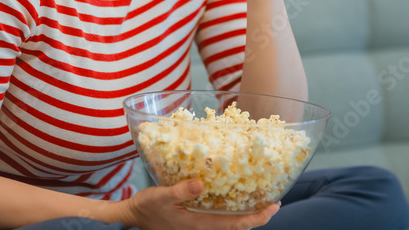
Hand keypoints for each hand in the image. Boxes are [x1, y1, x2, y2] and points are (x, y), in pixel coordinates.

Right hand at [121, 179, 279, 229]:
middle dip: (258, 216)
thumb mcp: (161, 196)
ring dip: (247, 214)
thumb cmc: (147, 207)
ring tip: (260, 198)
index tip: (274, 207)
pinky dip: (233, 210)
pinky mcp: (195, 221)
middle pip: (238, 226)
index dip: (257, 218)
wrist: (133, 217)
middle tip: (275, 201)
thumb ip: (181, 190)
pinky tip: (236, 198)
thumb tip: (202, 183)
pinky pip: (221, 219)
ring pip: (230, 223)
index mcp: (199, 224)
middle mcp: (203, 228)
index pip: (236, 225)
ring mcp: (200, 226)